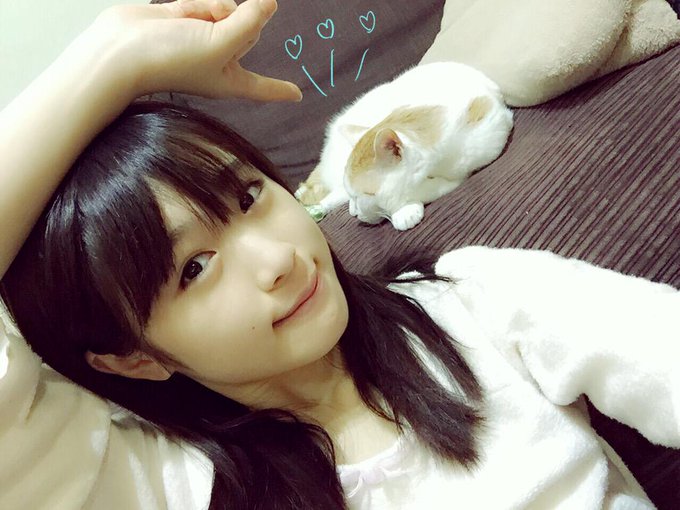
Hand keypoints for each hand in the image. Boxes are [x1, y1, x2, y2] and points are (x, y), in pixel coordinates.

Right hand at [92, 0, 300, 101]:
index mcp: (230, 80)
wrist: (123, 48)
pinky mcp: (186, 22)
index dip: (280, 90)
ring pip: (228, 13)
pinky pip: (205, 5)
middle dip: (239, 20)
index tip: (297, 95)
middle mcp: (219, 62)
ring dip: (213, 10)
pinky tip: (177, 15)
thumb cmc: (172, 58)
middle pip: (250, 33)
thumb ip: (250, 22)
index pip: (262, 87)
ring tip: (189, 24)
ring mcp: (202, 41)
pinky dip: (196, 6)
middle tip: (221, 23)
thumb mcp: (220, 42)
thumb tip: (270, 4)